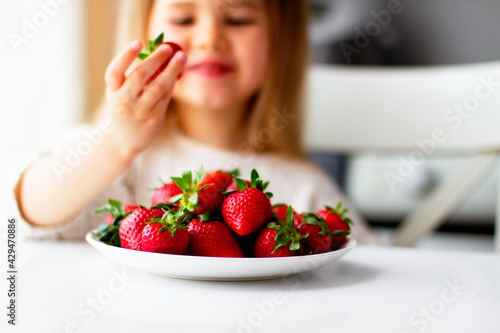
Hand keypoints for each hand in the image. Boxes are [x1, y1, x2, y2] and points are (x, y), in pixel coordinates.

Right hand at [104, 40, 185, 161]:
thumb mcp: (121, 92)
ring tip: (181, 57)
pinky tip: (178, 74)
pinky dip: (172, 83)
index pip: (115, 71)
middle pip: (140, 76)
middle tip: (167, 47)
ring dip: (171, 70)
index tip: (138, 43)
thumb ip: (134, 76)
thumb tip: (158, 52)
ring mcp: (140, 111)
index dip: (126, 56)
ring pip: (158, 86)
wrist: (122, 141)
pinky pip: (166, 97)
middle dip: (155, 59)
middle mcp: (125, 101)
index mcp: (113, 91)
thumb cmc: (123, 109)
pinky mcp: (153, 118)